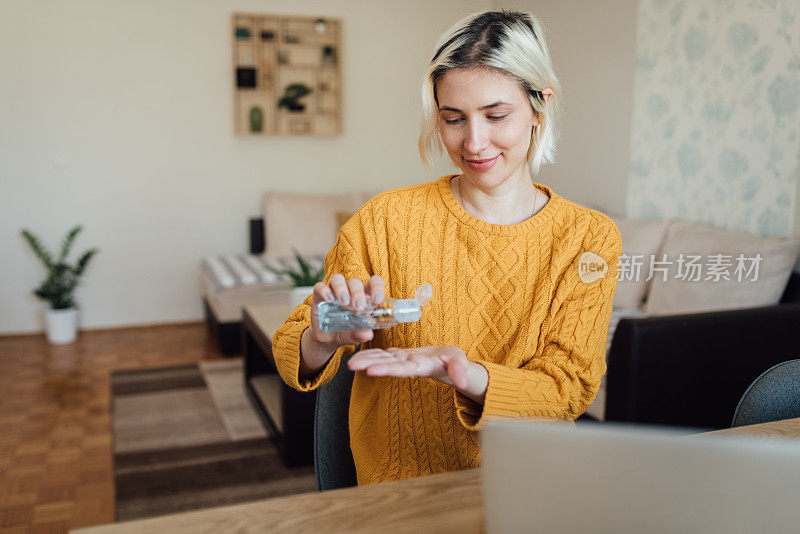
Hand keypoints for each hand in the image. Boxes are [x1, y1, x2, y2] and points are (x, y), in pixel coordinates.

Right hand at [308, 273, 385, 349]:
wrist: (328, 340)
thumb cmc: (348, 332)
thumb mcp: (356, 335)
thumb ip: (362, 334)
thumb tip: (368, 334)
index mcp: (364, 296)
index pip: (373, 283)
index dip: (377, 287)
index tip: (377, 300)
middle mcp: (349, 291)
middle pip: (355, 282)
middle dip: (358, 293)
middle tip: (359, 308)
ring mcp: (333, 291)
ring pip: (337, 279)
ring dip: (342, 289)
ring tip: (344, 303)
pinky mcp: (319, 296)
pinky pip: (320, 286)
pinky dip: (325, 291)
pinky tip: (329, 300)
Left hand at [347, 345, 470, 388]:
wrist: (450, 363)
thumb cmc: (456, 362)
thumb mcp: (460, 363)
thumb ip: (459, 371)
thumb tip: (462, 383)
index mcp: (421, 367)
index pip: (402, 369)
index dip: (387, 370)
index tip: (370, 371)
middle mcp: (409, 365)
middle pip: (387, 365)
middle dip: (369, 365)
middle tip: (350, 365)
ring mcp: (403, 360)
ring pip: (382, 360)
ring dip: (366, 360)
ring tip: (349, 362)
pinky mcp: (401, 355)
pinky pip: (384, 354)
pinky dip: (372, 353)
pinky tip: (359, 353)